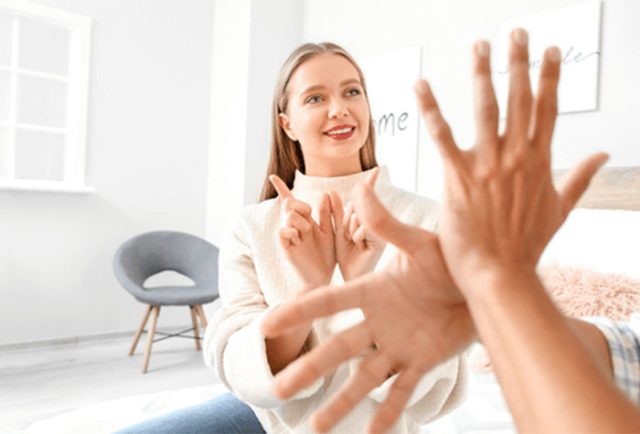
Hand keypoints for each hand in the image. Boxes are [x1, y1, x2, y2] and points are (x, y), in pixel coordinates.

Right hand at [262, 177, 473, 433]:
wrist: (488, 283)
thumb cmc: (453, 258)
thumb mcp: (421, 242)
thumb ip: (388, 224)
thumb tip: (362, 187)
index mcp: (374, 291)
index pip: (328, 301)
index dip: (298, 312)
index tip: (267, 325)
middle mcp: (379, 322)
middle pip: (338, 348)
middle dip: (309, 369)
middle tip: (278, 390)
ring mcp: (399, 345)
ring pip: (364, 378)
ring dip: (341, 402)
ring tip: (316, 427)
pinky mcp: (423, 361)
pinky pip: (403, 391)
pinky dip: (388, 413)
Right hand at [270, 175, 335, 288]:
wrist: (323, 278)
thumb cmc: (328, 255)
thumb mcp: (332, 231)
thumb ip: (329, 213)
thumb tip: (325, 192)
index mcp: (304, 220)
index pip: (291, 201)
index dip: (281, 188)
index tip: (272, 176)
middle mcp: (294, 226)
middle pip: (290, 203)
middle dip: (301, 204)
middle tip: (310, 215)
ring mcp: (289, 236)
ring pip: (288, 215)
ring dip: (301, 220)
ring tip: (307, 232)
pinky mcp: (286, 247)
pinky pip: (282, 231)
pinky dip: (290, 230)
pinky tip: (297, 237)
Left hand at [329, 170, 386, 280]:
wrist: (351, 279)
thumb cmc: (345, 256)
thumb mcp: (337, 230)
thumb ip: (334, 211)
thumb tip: (330, 191)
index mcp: (369, 218)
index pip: (365, 197)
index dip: (370, 182)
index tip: (376, 169)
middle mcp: (378, 222)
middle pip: (358, 206)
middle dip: (346, 220)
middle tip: (349, 237)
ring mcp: (382, 230)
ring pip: (360, 215)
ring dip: (350, 229)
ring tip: (354, 244)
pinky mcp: (383, 238)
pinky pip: (365, 226)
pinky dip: (357, 235)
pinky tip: (359, 246)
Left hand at [416, 33, 607, 295]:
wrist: (501, 274)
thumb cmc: (527, 246)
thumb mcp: (560, 210)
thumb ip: (580, 179)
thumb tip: (602, 156)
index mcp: (540, 162)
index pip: (548, 109)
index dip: (550, 77)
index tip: (551, 50)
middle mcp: (517, 157)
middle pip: (520, 99)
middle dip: (518, 62)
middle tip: (515, 31)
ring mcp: (488, 165)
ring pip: (486, 108)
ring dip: (483, 74)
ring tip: (480, 46)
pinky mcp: (459, 177)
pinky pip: (442, 136)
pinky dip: (431, 109)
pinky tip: (421, 85)